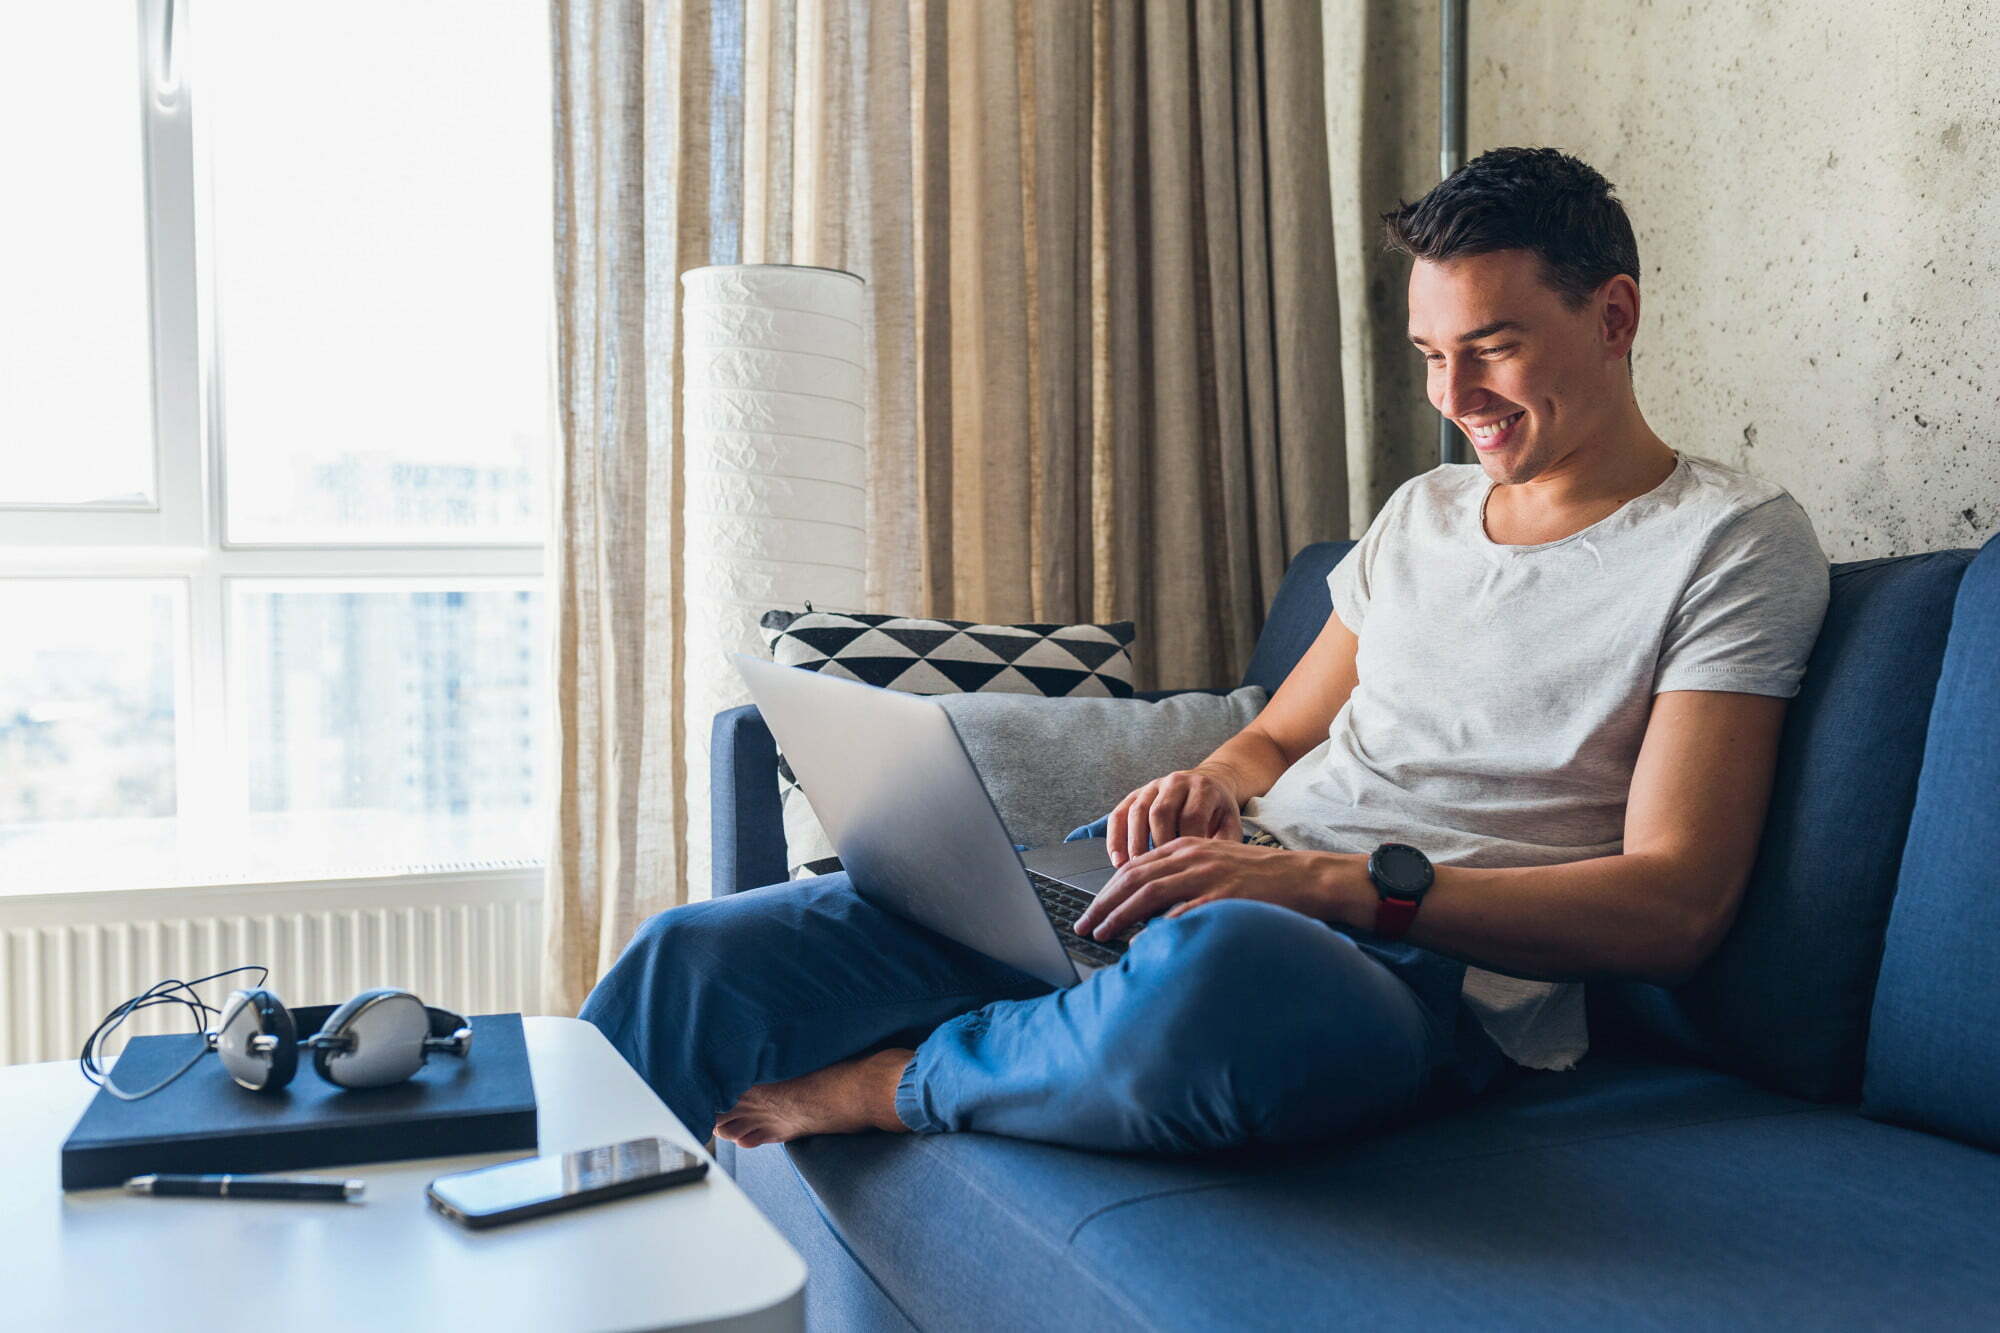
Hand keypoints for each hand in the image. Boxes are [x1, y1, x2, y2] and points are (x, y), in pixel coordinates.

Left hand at [1071, 836, 1346, 942]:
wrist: (1303, 876)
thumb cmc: (1259, 878)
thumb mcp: (1213, 865)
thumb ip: (1181, 879)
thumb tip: (1148, 909)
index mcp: (1186, 847)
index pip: (1134, 867)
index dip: (1107, 891)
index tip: (1091, 911)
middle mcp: (1191, 856)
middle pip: (1134, 878)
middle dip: (1103, 903)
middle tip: (1084, 925)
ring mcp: (1207, 875)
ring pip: (1150, 892)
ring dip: (1120, 915)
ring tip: (1102, 934)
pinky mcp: (1225, 895)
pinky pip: (1184, 911)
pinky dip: (1160, 926)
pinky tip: (1145, 942)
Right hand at [1106, 766, 1243, 866]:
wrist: (1210, 783)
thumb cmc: (1219, 812)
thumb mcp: (1230, 825)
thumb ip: (1223, 845)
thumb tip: (1209, 873)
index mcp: (1203, 788)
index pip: (1191, 816)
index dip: (1188, 844)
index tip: (1186, 869)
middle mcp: (1176, 782)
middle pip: (1161, 812)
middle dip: (1158, 844)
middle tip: (1158, 872)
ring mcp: (1153, 786)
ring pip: (1138, 811)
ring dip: (1134, 843)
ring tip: (1135, 870)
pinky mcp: (1135, 794)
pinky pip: (1119, 814)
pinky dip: (1115, 837)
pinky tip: (1117, 860)